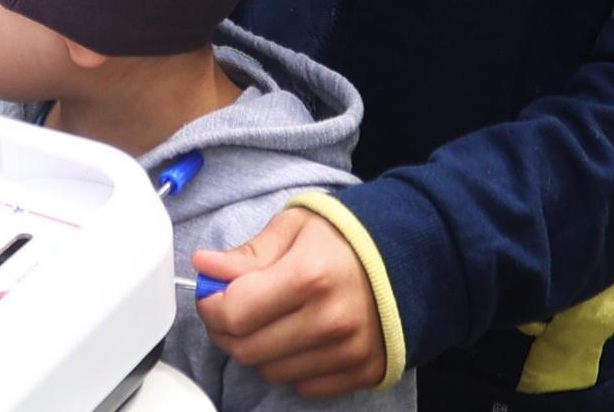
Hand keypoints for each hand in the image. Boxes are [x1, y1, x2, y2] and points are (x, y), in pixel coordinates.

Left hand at [192, 208, 387, 397]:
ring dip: (259, 349)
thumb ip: (248, 254)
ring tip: (270, 320)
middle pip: (247, 349)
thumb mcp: (294, 227)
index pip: (235, 312)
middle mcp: (330, 320)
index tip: (211, 295)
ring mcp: (349, 351)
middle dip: (226, 330)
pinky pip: (304, 386)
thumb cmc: (346, 239)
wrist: (408, 258)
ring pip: (272, 371)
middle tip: (231, 309)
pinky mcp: (364, 371)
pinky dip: (292, 366)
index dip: (210, 305)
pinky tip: (299, 338)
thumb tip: (204, 267)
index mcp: (308, 276)